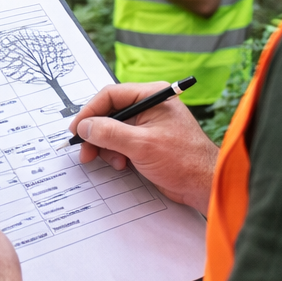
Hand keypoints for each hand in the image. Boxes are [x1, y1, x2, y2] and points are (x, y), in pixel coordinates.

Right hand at [68, 83, 217, 214]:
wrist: (204, 185)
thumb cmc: (184, 160)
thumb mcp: (141, 145)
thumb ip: (109, 132)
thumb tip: (85, 126)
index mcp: (152, 95)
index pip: (111, 95)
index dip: (90, 112)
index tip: (77, 129)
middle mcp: (149, 106)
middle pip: (109, 113)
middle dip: (96, 134)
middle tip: (85, 151)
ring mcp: (148, 124)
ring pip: (112, 130)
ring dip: (106, 147)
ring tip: (115, 162)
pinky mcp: (147, 141)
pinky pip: (121, 142)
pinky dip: (116, 154)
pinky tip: (123, 165)